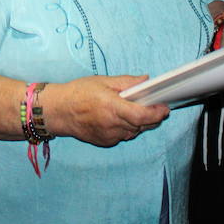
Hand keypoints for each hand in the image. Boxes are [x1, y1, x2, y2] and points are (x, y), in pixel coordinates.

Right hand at [47, 76, 170, 147]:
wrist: (58, 111)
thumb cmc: (78, 93)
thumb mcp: (103, 81)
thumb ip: (127, 82)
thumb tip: (146, 80)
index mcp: (112, 107)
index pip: (142, 115)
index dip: (157, 113)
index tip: (165, 107)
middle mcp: (112, 125)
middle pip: (142, 125)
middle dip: (152, 116)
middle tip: (155, 105)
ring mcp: (109, 136)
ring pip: (134, 131)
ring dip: (139, 122)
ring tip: (134, 109)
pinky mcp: (106, 142)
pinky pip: (123, 136)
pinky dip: (127, 127)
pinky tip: (120, 118)